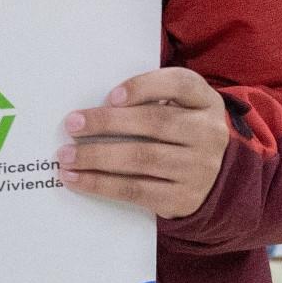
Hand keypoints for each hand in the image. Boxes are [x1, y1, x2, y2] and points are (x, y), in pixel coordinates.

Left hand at [56, 68, 229, 219]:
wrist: (215, 179)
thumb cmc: (181, 133)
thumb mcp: (180, 107)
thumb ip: (150, 99)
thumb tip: (97, 107)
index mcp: (206, 102)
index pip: (180, 84)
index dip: (144, 87)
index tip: (111, 96)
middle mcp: (208, 134)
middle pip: (155, 123)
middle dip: (107, 123)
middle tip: (72, 124)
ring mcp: (199, 168)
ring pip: (142, 159)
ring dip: (97, 157)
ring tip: (66, 156)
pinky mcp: (183, 198)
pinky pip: (136, 190)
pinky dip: (101, 184)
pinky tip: (77, 178)